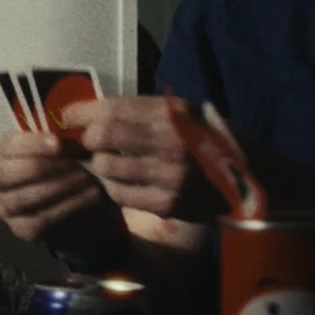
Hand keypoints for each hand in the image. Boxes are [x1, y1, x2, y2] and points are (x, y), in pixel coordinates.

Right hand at [0, 128, 123, 253]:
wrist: (87, 207)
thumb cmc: (72, 169)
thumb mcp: (67, 149)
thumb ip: (62, 139)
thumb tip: (72, 127)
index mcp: (3, 155)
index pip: (7, 147)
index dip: (31, 144)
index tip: (59, 143)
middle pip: (5, 174)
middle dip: (42, 167)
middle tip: (76, 163)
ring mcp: (6, 208)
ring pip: (21, 199)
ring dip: (56, 187)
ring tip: (86, 179)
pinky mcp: (23, 230)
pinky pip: (39, 220)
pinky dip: (67, 207)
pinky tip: (89, 196)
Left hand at [67, 96, 223, 222]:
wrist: (246, 177)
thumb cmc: (204, 138)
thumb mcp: (181, 111)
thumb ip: (139, 110)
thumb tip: (86, 111)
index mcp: (173, 116)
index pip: (111, 110)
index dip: (81, 112)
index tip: (68, 116)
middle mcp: (171, 145)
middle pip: (101, 137)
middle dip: (88, 138)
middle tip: (91, 140)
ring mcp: (169, 177)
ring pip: (104, 167)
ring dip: (102, 163)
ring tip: (115, 160)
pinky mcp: (166, 204)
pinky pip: (118, 193)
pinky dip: (115, 186)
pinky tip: (128, 180)